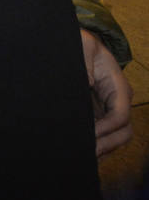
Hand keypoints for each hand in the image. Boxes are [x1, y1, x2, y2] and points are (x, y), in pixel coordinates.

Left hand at [82, 29, 132, 156]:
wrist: (76, 44)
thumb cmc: (81, 42)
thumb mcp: (83, 43)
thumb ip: (85, 59)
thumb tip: (89, 83)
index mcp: (117, 86)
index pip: (120, 114)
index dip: (108, 127)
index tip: (90, 134)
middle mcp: (118, 100)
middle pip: (124, 131)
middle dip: (108, 143)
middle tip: (87, 152)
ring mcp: (109, 109)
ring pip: (116, 137)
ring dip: (103, 148)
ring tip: (84, 157)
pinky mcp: (99, 114)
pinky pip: (104, 135)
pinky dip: (97, 146)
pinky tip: (82, 154)